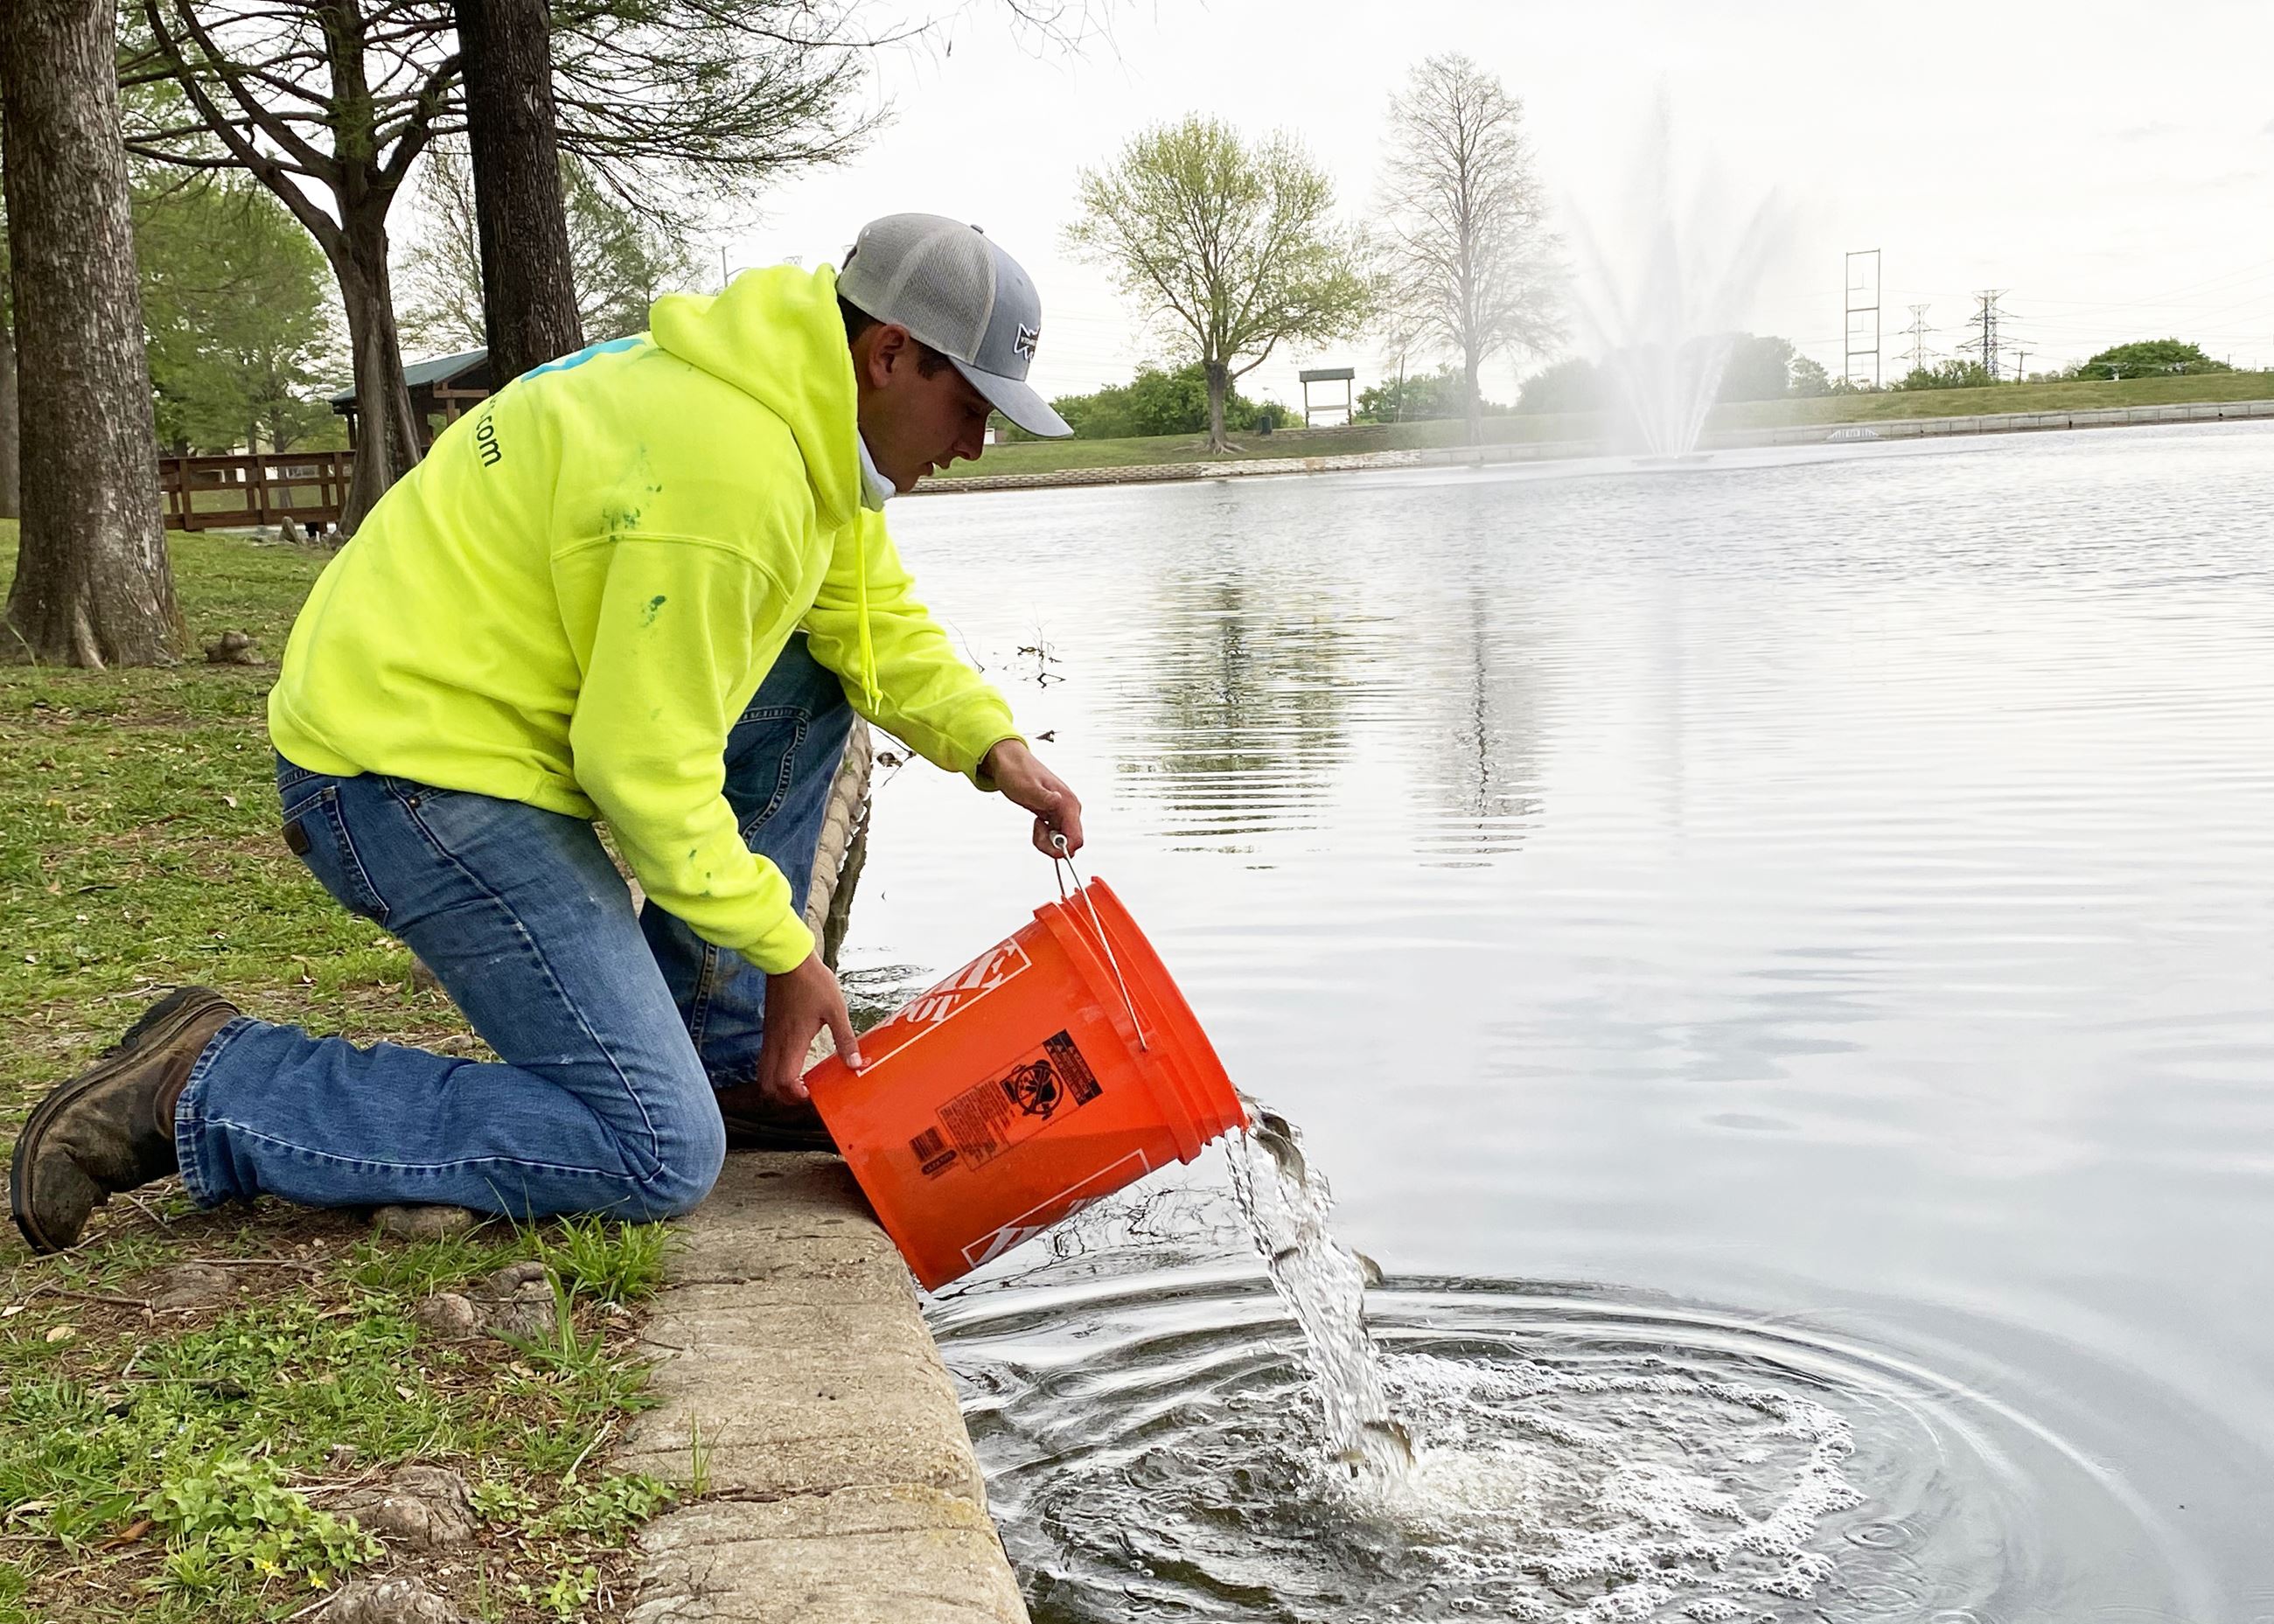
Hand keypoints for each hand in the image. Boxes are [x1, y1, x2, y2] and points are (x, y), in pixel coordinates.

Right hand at [756, 951, 863, 1104]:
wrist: (788, 960)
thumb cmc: (812, 982)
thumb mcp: (836, 1010)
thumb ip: (845, 1039)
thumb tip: (855, 1064)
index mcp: (792, 1042)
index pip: (784, 1082)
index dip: (797, 1095)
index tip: (813, 1094)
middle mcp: (776, 1044)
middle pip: (769, 1086)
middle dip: (785, 1097)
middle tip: (807, 1093)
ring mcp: (769, 1038)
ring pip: (763, 1075)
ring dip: (778, 1086)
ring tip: (800, 1083)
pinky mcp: (769, 1031)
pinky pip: (765, 1061)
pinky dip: (775, 1072)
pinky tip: (794, 1065)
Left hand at [984, 738, 1084, 856]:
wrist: (1009, 762)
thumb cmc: (1017, 770)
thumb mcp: (1027, 786)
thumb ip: (1044, 797)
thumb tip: (1058, 802)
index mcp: (1067, 801)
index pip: (1076, 837)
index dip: (1063, 848)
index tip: (1048, 847)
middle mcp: (1068, 808)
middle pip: (1070, 842)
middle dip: (1052, 845)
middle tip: (1037, 832)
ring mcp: (1062, 812)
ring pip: (1062, 840)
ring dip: (1046, 840)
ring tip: (1035, 826)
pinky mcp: (1054, 815)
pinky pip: (1054, 834)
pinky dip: (1044, 836)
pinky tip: (1037, 824)